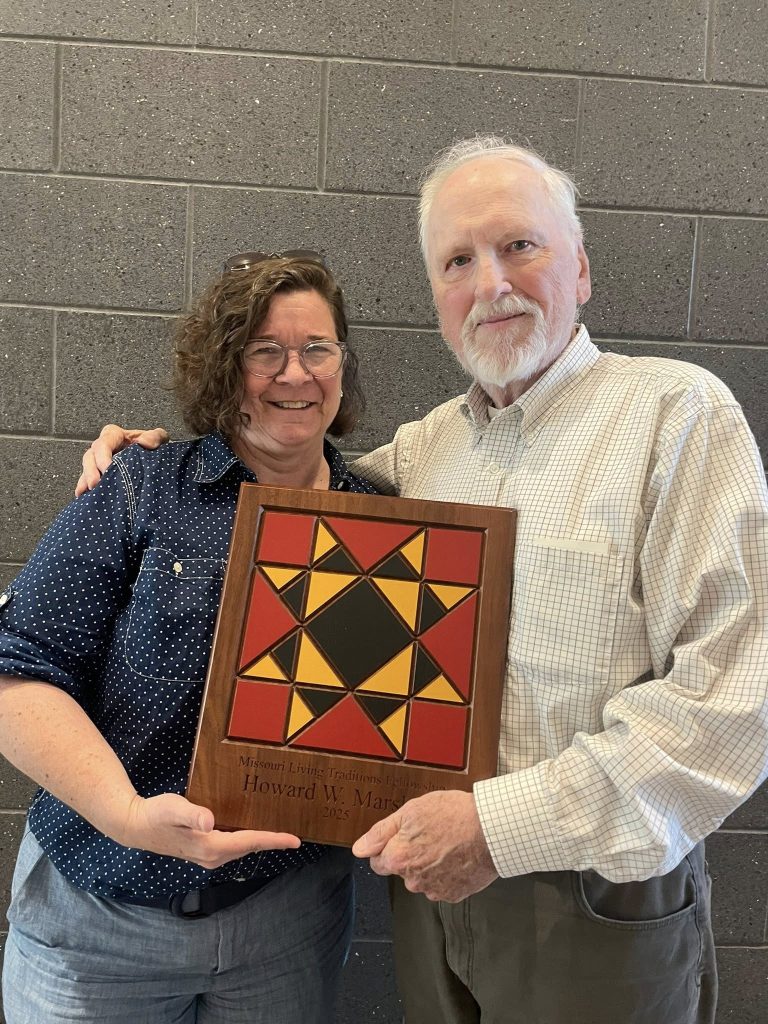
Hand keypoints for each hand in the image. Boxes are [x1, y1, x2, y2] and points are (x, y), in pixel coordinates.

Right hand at [75, 424, 168, 495]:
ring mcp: (99, 462)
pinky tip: (82, 496)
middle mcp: (103, 448)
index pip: (103, 443)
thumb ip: (155, 437)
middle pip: (90, 457)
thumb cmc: (153, 447)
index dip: (103, 456)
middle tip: (96, 484)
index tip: (108, 468)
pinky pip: (86, 480)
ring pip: (87, 469)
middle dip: (91, 471)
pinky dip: (84, 488)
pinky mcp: (99, 475)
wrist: (154, 460)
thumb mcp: (159, 438)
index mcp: (114, 436)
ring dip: (86, 480)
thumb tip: (144, 442)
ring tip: (91, 491)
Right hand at [118, 793, 300, 868]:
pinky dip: (247, 838)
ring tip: (281, 830)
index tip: (296, 840)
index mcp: (211, 846)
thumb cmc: (155, 814)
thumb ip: (192, 814)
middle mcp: (213, 856)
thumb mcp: (173, 808)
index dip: (274, 840)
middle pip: (250, 846)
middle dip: (273, 840)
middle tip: (295, 832)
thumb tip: (210, 822)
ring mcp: (208, 856)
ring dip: (261, 840)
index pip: (250, 842)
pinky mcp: (204, 851)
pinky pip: (233, 845)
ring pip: (242, 847)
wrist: (135, 826)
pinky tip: (252, 826)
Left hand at [352, 790, 497, 901]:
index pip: (377, 861)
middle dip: (409, 856)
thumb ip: (381, 832)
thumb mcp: (411, 811)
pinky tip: (457, 854)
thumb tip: (360, 848)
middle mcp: (413, 880)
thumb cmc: (454, 815)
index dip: (388, 847)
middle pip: (401, 870)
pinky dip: (447, 873)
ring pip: (422, 879)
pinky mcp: (455, 894)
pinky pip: (443, 885)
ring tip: (446, 843)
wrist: (491, 829)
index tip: (403, 836)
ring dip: (429, 865)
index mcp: (398, 858)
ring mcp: (435, 890)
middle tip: (428, 835)